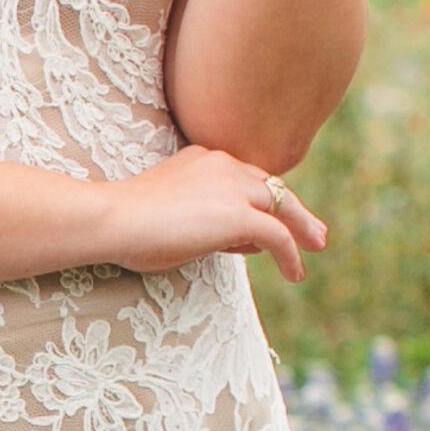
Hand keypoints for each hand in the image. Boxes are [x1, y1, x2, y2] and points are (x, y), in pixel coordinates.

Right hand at [90, 145, 328, 282]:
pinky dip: (291, 255)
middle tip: (313, 230)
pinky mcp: (240, 215)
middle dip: (293, 209)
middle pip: (270, 187)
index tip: (265, 225)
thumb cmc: (126, 223)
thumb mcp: (168, 212)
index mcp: (203, 157)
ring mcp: (234, 188)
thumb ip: (197, 216)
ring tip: (315, 247)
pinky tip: (295, 273)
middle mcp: (224, 164)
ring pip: (283, 206)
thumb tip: (227, 239)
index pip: (243, 178)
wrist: (114, 218)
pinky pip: (278, 235)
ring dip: (302, 229)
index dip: (258, 202)